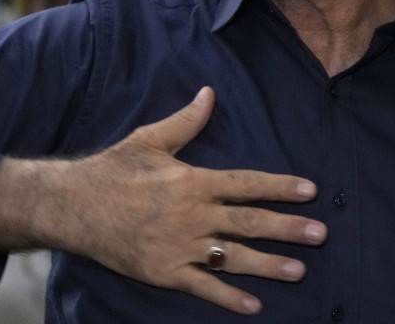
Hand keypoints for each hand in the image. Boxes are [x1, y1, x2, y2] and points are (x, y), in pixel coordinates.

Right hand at [50, 86, 325, 314]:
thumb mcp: (149, 139)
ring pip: (233, 258)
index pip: (246, 183)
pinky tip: (253, 305)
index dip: (280, 187)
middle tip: (321, 234)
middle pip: (249, 222)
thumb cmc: (113, 169)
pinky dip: (228, 297)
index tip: (310, 191)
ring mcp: (179, 246)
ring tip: (299, 271)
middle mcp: (192, 214)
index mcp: (193, 181)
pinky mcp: (164, 271)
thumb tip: (209, 93)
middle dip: (287, 228)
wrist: (73, 206)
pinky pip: (203, 286)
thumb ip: (186, 120)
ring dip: (269, 265)